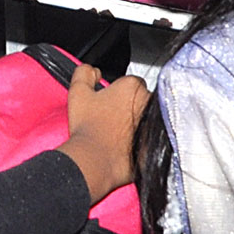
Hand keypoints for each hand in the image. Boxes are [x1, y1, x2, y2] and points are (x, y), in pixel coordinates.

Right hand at [60, 65, 150, 200]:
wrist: (95, 161)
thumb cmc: (88, 129)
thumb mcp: (78, 92)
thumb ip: (84, 73)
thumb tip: (92, 71)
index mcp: (132, 86)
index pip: (130, 83)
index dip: (118, 93)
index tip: (110, 104)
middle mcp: (148, 101)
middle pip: (141, 99)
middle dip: (131, 106)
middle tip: (113, 119)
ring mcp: (154, 122)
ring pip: (147, 117)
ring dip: (138, 122)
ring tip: (120, 134)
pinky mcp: (156, 142)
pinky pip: (151, 137)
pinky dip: (143, 139)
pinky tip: (128, 146)